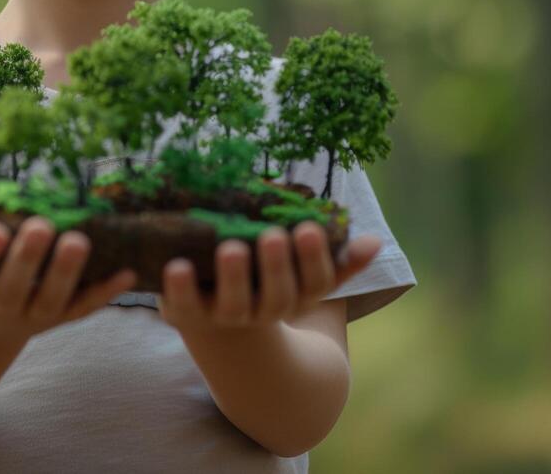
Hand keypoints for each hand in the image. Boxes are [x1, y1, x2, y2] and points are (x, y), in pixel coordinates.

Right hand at [0, 216, 136, 345]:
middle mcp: (0, 309)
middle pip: (16, 287)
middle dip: (29, 258)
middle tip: (44, 225)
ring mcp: (33, 316)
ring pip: (53, 299)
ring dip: (68, 272)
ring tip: (80, 239)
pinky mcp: (60, 318)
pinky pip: (84, 309)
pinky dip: (105, 293)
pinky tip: (127, 273)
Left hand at [158, 222, 380, 334]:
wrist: (216, 322)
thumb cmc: (264, 280)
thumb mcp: (301, 273)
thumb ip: (337, 257)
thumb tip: (374, 240)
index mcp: (295, 295)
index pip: (315, 283)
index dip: (312, 258)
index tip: (306, 228)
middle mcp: (264, 310)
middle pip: (277, 296)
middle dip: (276, 266)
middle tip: (272, 234)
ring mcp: (225, 315)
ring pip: (234, 303)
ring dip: (233, 277)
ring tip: (231, 247)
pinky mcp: (187, 314)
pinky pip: (184, 306)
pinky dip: (178, 289)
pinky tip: (176, 265)